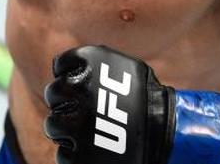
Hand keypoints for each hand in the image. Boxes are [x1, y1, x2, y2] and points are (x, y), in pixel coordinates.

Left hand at [44, 45, 219, 163]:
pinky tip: (92, 148)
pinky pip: (63, 153)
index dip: (68, 75)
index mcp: (88, 65)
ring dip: (65, 128)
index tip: (79, 85)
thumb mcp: (123, 68)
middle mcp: (76, 90)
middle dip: (66, 101)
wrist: (166, 132)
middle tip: (81, 109)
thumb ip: (93, 67)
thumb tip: (63, 69)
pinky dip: (74, 153)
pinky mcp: (76, 154)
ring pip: (53, 124)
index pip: (61, 65)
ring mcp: (74, 123)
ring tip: (86, 131)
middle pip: (53, 94)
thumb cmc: (147, 99)